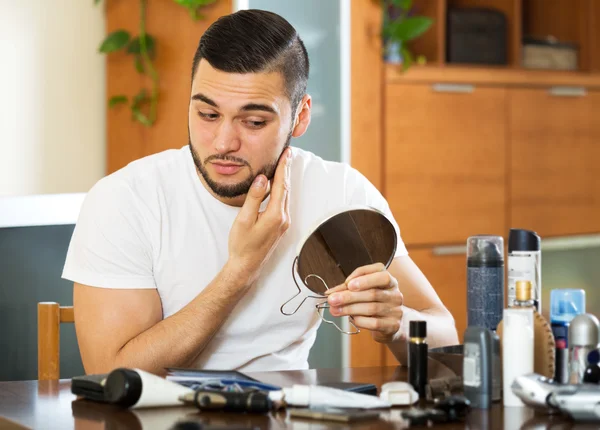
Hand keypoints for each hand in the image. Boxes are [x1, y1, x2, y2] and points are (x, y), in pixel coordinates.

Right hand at [228, 147, 291, 284]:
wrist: (246, 266)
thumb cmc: (242, 245)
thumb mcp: (244, 220)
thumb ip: (254, 198)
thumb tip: (263, 179)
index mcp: (276, 215)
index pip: (281, 185)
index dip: (283, 168)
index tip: (286, 153)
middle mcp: (284, 218)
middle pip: (287, 189)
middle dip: (286, 170)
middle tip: (287, 154)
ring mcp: (284, 223)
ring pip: (286, 196)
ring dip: (284, 180)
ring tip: (283, 165)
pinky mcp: (281, 226)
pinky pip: (283, 203)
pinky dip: (282, 191)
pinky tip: (278, 186)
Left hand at [325, 262, 403, 342]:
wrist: (390, 324)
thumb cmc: (373, 303)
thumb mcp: (363, 292)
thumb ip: (348, 289)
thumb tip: (330, 293)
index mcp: (389, 281)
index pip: (380, 273)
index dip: (364, 277)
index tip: (348, 284)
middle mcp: (395, 294)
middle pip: (372, 293)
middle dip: (349, 296)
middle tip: (332, 299)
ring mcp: (396, 310)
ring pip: (371, 308)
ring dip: (350, 309)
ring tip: (335, 310)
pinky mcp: (393, 325)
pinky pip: (374, 322)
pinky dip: (359, 320)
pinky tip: (351, 319)